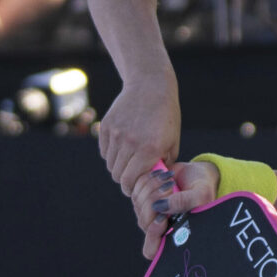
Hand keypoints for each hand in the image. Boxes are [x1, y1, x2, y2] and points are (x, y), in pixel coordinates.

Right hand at [95, 76, 180, 206]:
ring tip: (129, 161)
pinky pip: (104, 150)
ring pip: (110, 164)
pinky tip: (122, 147)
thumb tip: (154, 184)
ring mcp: (116, 134)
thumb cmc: (166, 116)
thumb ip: (163, 165)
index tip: (134, 189)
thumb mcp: (172, 142)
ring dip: (118, 166)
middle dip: (124, 180)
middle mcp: (130, 143)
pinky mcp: (106, 126)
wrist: (150, 87)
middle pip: (118, 175)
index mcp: (149, 150)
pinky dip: (111, 154)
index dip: (131, 189)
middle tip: (131, 177)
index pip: (130, 181)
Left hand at [129, 159, 219, 256]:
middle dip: (155, 201)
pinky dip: (146, 180)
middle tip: (169, 186)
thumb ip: (184, 202)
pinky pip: (135, 191)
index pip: (152, 250)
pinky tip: (161, 174)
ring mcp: (150, 213)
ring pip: (138, 205)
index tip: (162, 218)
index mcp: (174, 234)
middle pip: (144, 222)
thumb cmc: (203, 188)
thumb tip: (160, 206)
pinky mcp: (143, 197)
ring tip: (169, 178)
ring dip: (152, 187)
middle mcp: (159, 227)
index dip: (152, 237)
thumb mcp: (201, 195)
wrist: (197, 173)